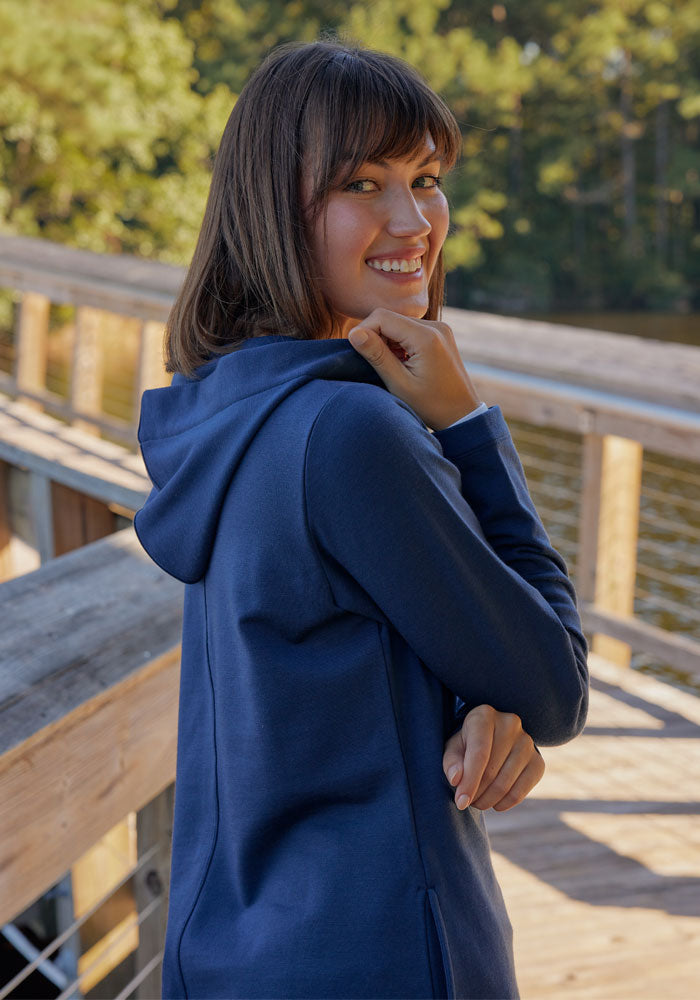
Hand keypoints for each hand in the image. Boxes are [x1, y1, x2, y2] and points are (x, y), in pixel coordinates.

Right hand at [347, 308, 482, 430]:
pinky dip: (399, 342)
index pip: (382, 317)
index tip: (357, 353)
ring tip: (390, 366)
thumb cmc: (431, 405)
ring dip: (387, 340)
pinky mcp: (440, 334)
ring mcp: (440, 328)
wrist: (461, 414)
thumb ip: (377, 355)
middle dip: (375, 336)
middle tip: (374, 363)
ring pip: (399, 323)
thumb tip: (354, 333)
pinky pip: (410, 329)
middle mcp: (436, 326)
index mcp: (426, 337)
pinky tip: (401, 362)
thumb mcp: (399, 384)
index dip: (364, 331)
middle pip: (390, 318)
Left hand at [442, 704, 544, 811]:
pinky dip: (504, 804)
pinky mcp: (538, 762)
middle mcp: (510, 724)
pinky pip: (521, 792)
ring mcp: (527, 742)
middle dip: (475, 793)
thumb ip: (451, 762)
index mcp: (485, 715)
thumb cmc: (467, 743)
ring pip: (505, 784)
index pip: (479, 753)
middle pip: (491, 771)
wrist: (492, 740)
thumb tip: (456, 779)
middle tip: (466, 801)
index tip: (461, 802)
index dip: (469, 781)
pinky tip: (494, 803)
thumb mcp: (453, 748)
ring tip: (477, 801)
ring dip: (488, 801)